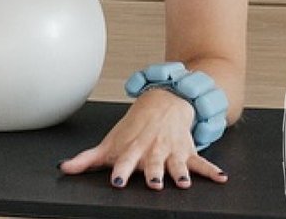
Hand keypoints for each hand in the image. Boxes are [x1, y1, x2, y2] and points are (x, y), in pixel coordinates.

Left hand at [57, 90, 228, 190]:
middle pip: (153, 165)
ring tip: (184, 183)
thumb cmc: (135, 128)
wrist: (164, 102)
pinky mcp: (188, 152)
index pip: (124, 162)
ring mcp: (172, 152)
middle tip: (153, 183)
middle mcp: (153, 151)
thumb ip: (87, 159)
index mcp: (133, 150)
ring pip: (177, 164)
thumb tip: (63, 168)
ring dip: (181, 173)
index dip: (121, 171)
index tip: (118, 181)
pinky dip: (212, 170)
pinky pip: (202, 162)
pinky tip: (222, 178)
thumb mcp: (110, 142)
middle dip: (153, 174)